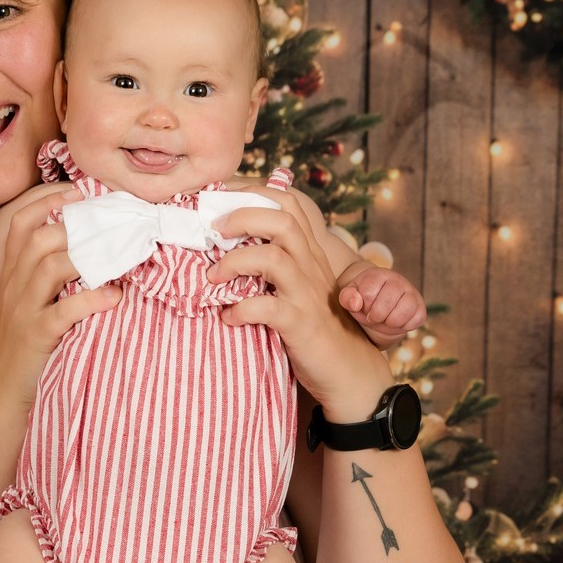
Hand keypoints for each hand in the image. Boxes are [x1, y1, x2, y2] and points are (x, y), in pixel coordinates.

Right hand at [0, 191, 122, 412]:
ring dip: (88, 255)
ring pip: (49, 265)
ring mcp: (23, 311)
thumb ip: (52, 281)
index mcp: (13, 275)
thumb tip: (95, 252)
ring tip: (121, 253)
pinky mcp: (35, 338)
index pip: (21, 221)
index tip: (82, 190)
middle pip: (39, 235)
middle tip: (115, 219)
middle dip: (79, 222)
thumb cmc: (24, 354)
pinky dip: (92, 301)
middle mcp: (14, 286)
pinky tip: (115, 298)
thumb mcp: (30, 308)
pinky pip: (62, 312)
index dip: (49, 198)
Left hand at [206, 200, 391, 418]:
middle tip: (213, 232)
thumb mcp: (298, 284)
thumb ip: (275, 261)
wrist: (348, 369)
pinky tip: (229, 317)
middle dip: (242, 217)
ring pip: (273, 258)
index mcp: (308, 253)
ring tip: (214, 277)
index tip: (221, 202)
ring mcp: (307, 294)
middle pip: (283, 221)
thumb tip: (226, 242)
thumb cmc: (315, 324)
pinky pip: (268, 308)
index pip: (290, 205)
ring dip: (235, 262)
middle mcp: (310, 266)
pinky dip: (241, 310)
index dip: (254, 193)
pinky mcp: (301, 325)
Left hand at [336, 261, 426, 345]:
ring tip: (385, 319)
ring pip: (404, 311)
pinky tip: (396, 322)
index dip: (363, 306)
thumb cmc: (363, 304)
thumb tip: (356, 303)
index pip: (368, 293)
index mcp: (378, 275)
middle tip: (373, 316)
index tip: (363, 307)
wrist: (379, 314)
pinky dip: (404, 326)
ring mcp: (412, 293)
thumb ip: (347, 297)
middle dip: (376, 315)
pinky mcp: (421, 308)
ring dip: (390, 322)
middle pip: (387, 302)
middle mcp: (398, 281)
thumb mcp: (350, 299)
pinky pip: (416, 320)